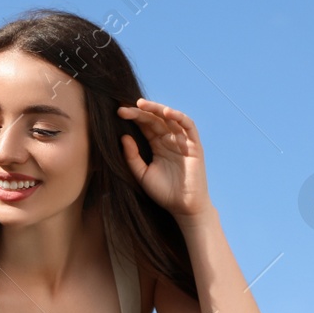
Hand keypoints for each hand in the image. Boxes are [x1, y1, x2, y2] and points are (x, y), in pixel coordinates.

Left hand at [117, 98, 213, 221]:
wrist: (183, 207)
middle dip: (140, 112)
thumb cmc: (164, 193)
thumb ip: (132, 157)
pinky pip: (188, 126)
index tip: (118, 112)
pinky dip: (179, 117)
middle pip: (155, 119)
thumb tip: (123, 137)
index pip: (144, 125)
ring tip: (142, 104)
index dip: (133, 117)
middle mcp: (170, 140)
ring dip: (157, 109)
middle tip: (124, 108)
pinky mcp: (194, 146)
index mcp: (157, 145)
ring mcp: (183, 141)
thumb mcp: (142, 175)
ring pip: (170, 118)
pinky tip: (167, 112)